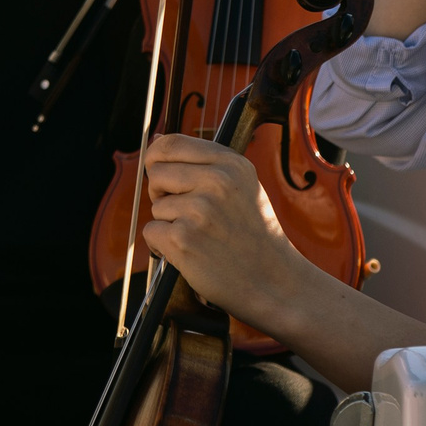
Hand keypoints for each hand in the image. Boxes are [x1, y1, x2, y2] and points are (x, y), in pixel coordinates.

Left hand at [140, 133, 307, 323]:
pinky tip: (189, 253)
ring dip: (169, 224)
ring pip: (156, 206)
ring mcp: (200, 210)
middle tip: (187, 214)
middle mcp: (217, 181)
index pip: (171, 143)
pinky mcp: (184, 239)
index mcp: (231, 163)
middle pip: (157, 173)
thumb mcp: (243, 186)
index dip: (156, 158)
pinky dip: (161, 246)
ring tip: (200, 237)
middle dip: (162, 194)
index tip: (158, 173)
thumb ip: (205, 165)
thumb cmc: (253, 235)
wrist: (275, 281)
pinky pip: (151, 232)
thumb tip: (156, 145)